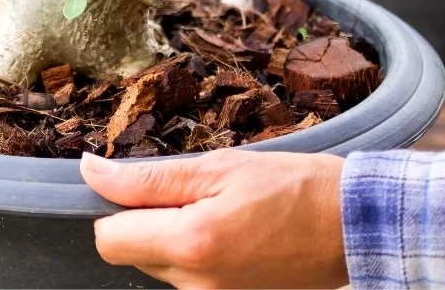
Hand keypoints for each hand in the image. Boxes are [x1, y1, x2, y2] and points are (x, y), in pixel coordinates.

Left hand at [80, 149, 347, 288]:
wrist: (355, 225)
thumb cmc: (294, 188)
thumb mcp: (220, 167)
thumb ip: (147, 178)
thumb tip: (90, 172)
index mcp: (190, 244)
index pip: (107, 240)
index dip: (116, 209)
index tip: (146, 189)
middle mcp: (197, 287)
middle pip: (133, 255)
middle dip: (151, 223)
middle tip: (200, 196)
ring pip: (162, 269)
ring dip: (177, 241)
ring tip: (225, 217)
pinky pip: (192, 283)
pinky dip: (201, 260)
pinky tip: (236, 240)